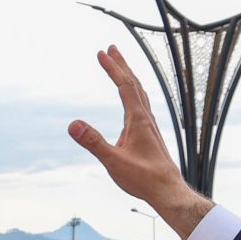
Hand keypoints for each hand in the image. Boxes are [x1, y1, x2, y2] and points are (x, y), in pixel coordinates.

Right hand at [68, 45, 207, 234]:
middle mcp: (146, 118)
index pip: (125, 86)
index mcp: (138, 120)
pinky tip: (129, 100)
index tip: (101, 53)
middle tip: (111, 48)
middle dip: (121, 65)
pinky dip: (132, 93)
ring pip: (139, 94)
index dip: (113, 68)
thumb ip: (93, 142)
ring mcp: (149, 126)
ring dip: (128, 77)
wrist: (168, 191)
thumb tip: (73, 124)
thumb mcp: (113, 161)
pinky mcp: (148, 135)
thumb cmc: (143, 178)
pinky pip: (140, 106)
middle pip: (134, 84)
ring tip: (119, 68)